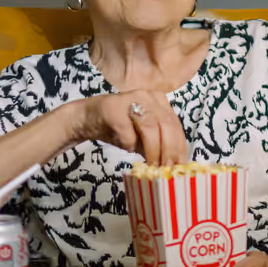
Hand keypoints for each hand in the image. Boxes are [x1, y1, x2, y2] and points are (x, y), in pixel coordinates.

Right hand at [67, 91, 188, 166]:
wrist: (87, 117)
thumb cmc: (119, 128)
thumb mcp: (144, 135)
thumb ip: (159, 145)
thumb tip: (175, 166)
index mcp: (159, 100)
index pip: (176, 125)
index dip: (179, 147)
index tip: (181, 166)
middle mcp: (148, 96)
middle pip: (166, 125)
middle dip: (169, 151)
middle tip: (168, 170)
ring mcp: (131, 100)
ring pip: (151, 129)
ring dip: (153, 152)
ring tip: (153, 168)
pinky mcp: (115, 109)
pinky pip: (128, 134)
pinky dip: (130, 146)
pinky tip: (126, 148)